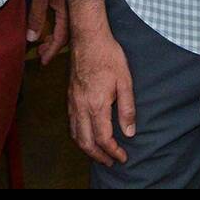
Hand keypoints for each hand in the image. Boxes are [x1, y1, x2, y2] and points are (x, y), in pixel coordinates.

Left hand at [26, 0, 68, 64]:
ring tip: (44, 41)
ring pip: (68, 27)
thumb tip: (32, 38)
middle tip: (41, 52)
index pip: (60, 39)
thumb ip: (37, 15)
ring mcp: (75, 5)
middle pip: (66, 36)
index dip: (51, 52)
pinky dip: (60, 26)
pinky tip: (53, 24)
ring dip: (56, 36)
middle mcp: (74, 12)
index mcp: (66, 12)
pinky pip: (69, 18)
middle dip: (53, 46)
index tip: (43, 61)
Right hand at [68, 21, 134, 165]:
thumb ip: (127, 109)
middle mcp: (81, 106)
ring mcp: (73, 101)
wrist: (88, 37)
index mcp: (96, 105)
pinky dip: (78, 135)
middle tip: (111, 162)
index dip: (114, 152)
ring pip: (75, 134)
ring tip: (99, 153)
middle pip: (85, 142)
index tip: (123, 157)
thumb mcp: (125, 81)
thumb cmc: (108, 56)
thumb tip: (129, 132)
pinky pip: (71, 123)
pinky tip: (86, 134)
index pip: (103, 138)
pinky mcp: (70, 95)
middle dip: (98, 156)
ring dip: (86, 148)